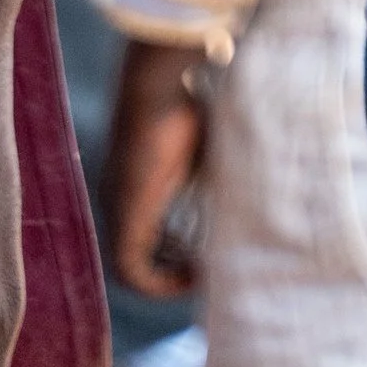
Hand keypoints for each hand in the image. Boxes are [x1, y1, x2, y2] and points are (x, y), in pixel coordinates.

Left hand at [103, 38, 207, 300]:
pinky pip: (132, 272)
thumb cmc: (185, 101)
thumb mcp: (204, 144)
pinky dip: (158, 283)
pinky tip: (191, 274)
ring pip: (133, 269)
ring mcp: (118, 212)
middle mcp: (118, 203)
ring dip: (165, 279)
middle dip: (171, 268)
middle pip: (139, 256)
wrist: (156, 82)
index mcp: (134, 185)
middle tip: (205, 268)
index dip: (170, 252)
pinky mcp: (126, 217)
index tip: (202, 252)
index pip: (144, 234)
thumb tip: (249, 176)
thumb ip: (212, 169)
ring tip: (200, 274)